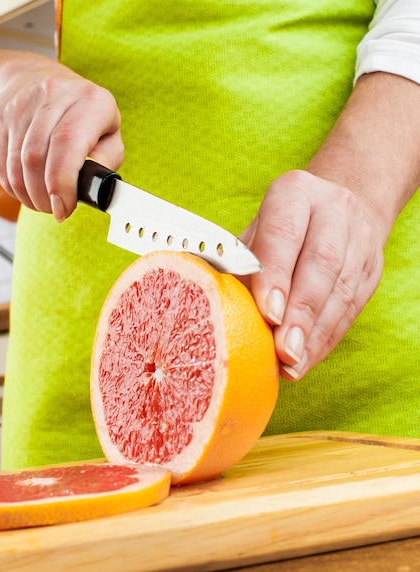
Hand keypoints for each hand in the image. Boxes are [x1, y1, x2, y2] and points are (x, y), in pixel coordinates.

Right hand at [0, 59, 123, 220]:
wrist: (36, 79)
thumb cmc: (82, 116)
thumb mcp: (108, 133)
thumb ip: (107, 160)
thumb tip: (95, 185)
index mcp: (90, 100)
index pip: (67, 143)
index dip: (62, 183)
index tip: (63, 207)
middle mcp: (53, 95)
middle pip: (36, 158)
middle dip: (44, 196)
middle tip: (54, 210)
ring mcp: (21, 104)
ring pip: (16, 165)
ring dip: (28, 195)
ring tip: (42, 202)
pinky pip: (1, 164)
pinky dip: (13, 187)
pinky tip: (27, 189)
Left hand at [240, 170, 384, 380]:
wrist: (334, 208)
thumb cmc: (279, 226)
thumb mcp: (255, 232)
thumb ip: (239, 264)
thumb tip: (212, 307)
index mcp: (295, 193)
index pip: (284, 234)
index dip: (276, 276)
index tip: (267, 314)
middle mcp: (334, 210)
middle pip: (321, 265)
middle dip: (300, 313)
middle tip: (283, 350)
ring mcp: (360, 238)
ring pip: (341, 290)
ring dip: (315, 333)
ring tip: (292, 364)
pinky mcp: (372, 267)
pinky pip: (351, 308)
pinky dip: (327, 338)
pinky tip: (307, 359)